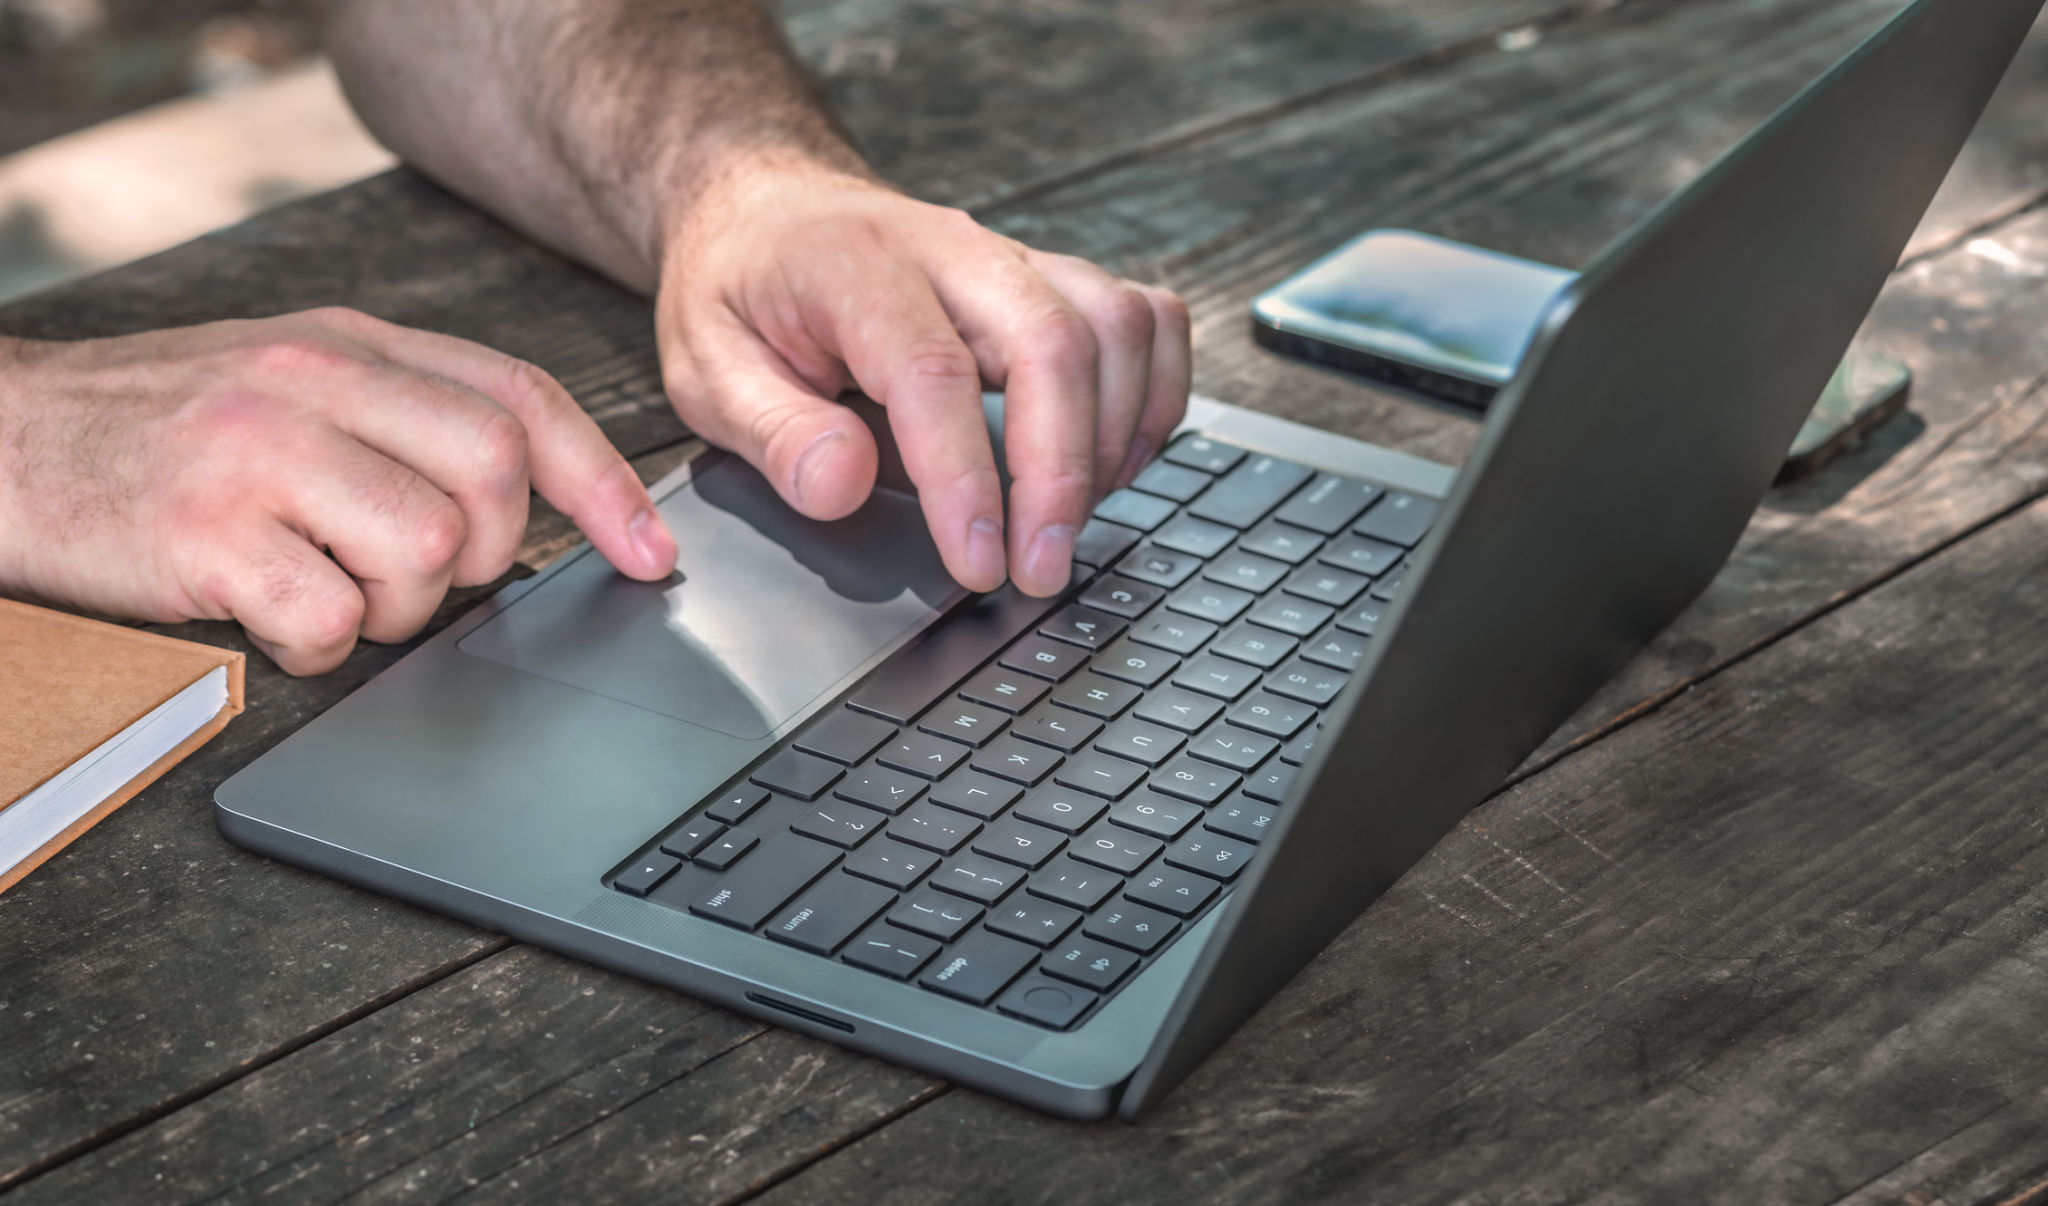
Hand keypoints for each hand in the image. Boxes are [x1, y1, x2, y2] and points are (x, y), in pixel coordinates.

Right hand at [0, 308, 676, 673]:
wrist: (0, 436)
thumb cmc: (160, 429)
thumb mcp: (293, 382)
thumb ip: (407, 419)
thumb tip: (533, 503)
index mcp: (352, 342)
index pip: (521, 398)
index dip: (604, 484)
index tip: (650, 555)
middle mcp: (314, 379)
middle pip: (493, 476)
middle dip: (485, 554)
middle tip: (418, 574)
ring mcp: (258, 451)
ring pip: (425, 553)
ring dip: (397, 605)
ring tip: (327, 588)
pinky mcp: (204, 533)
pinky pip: (329, 619)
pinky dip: (318, 643)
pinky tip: (271, 615)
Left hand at [653, 160, 1190, 596]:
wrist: (771, 210)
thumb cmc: (742, 290)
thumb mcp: (705, 366)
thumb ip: (770, 429)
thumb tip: (839, 485)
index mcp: (855, 269)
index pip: (933, 372)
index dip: (967, 478)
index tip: (978, 564)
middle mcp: (952, 251)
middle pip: (1053, 341)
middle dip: (1062, 472)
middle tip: (1039, 570)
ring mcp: (1015, 260)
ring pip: (1116, 324)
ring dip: (1116, 435)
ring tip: (1068, 521)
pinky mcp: (1056, 279)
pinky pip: (1145, 319)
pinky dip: (1155, 394)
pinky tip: (1113, 462)